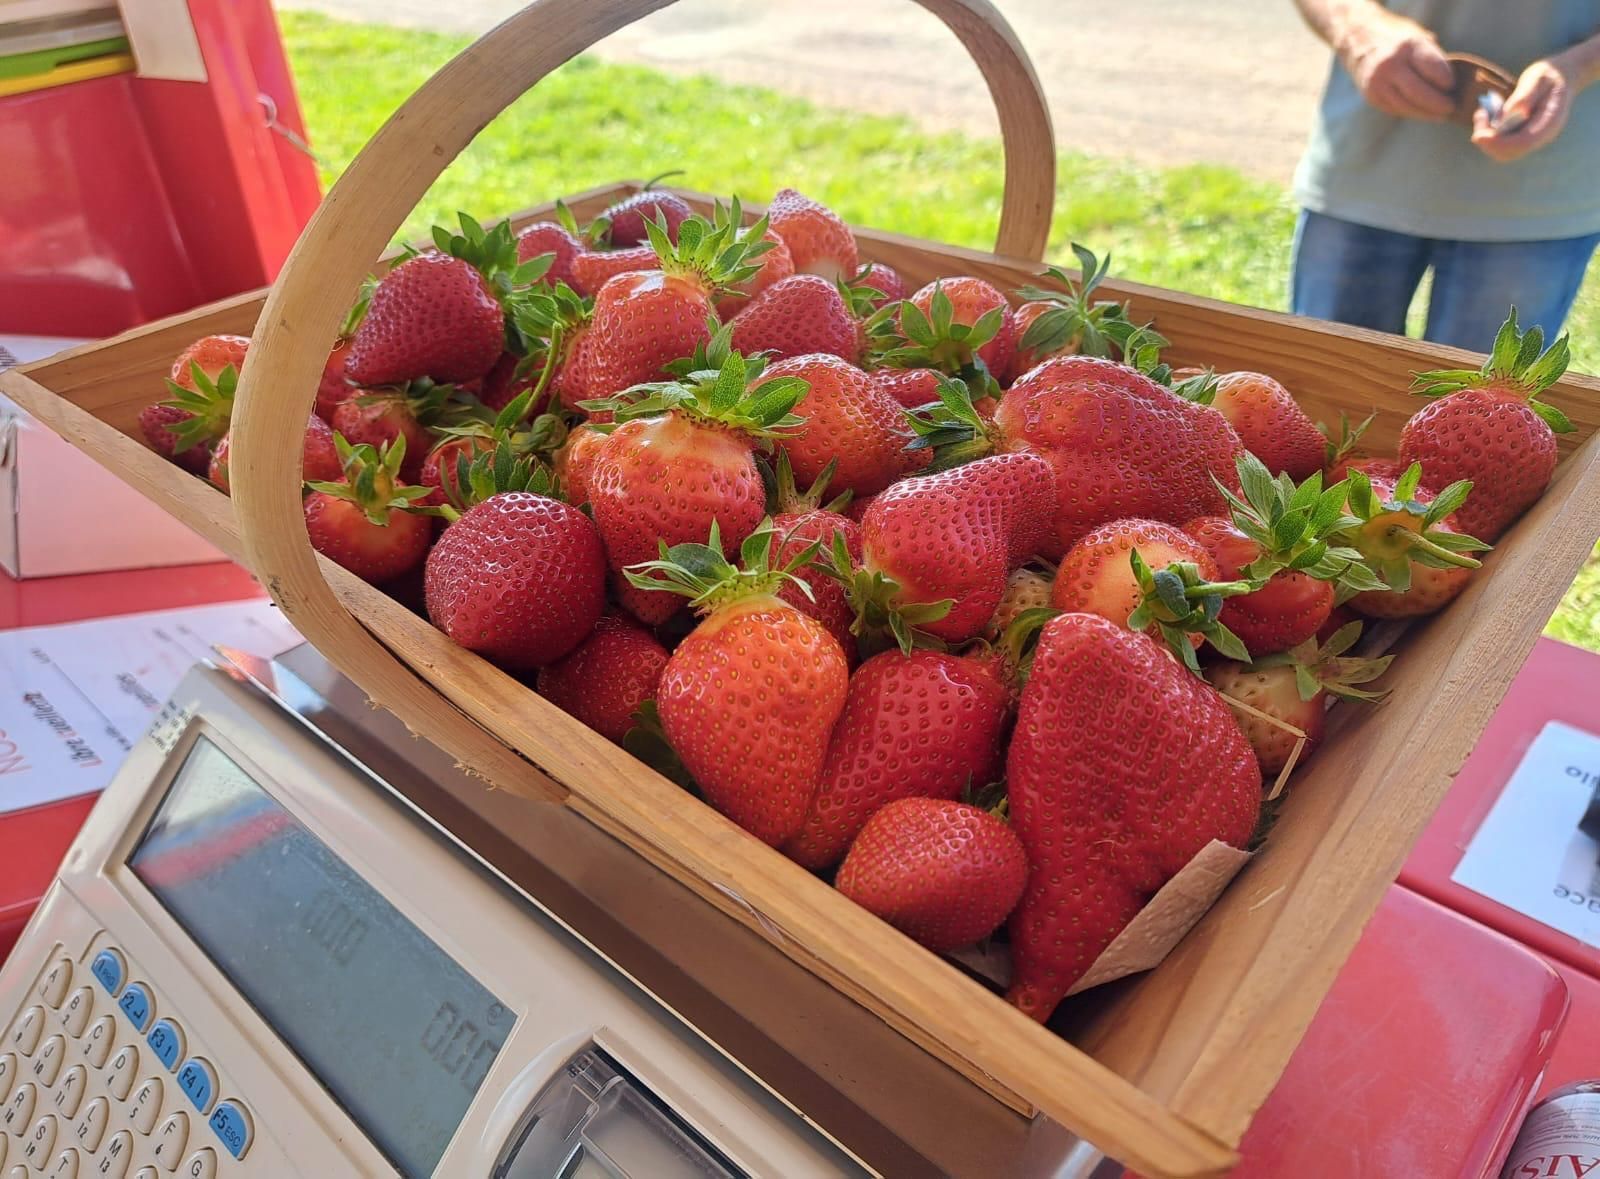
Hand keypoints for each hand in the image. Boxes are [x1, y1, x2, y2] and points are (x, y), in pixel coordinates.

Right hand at [1337, 8, 1455, 119]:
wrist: (1360, 45)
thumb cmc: (1400, 44)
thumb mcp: (1418, 41)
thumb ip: (1433, 61)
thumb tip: (1453, 88)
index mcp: (1408, 46)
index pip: (1431, 67)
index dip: (1445, 80)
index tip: (1453, 86)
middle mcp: (1390, 64)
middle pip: (1418, 92)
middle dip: (1437, 103)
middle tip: (1450, 108)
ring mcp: (1378, 82)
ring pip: (1406, 106)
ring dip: (1426, 113)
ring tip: (1440, 115)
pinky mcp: (1372, 96)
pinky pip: (1396, 109)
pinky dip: (1412, 112)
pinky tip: (1422, 112)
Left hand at [1473, 58, 1574, 160]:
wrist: (1561, 77)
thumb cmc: (1549, 75)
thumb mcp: (1538, 77)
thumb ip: (1525, 95)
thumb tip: (1512, 111)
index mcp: (1550, 122)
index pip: (1523, 143)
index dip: (1499, 143)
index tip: (1478, 135)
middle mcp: (1542, 136)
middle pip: (1509, 152)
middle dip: (1488, 140)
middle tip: (1480, 114)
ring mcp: (1532, 139)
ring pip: (1502, 151)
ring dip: (1486, 136)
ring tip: (1482, 112)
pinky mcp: (1522, 137)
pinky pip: (1501, 144)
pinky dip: (1488, 134)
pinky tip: (1486, 115)